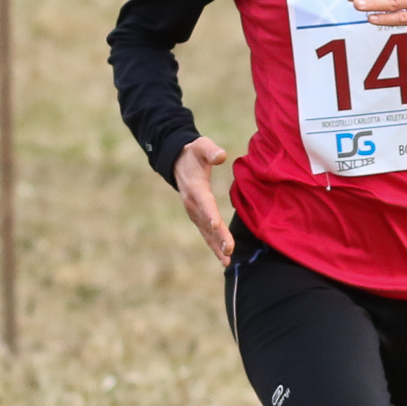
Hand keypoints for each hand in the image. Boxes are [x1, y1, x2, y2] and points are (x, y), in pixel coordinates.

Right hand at [172, 137, 231, 263]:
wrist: (177, 162)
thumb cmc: (194, 153)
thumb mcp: (201, 146)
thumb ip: (211, 151)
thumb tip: (221, 155)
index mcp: (196, 188)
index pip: (204, 202)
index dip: (210, 213)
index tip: (216, 224)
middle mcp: (193, 204)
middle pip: (207, 222)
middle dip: (218, 236)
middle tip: (229, 250)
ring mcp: (194, 212)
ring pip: (206, 232)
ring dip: (216, 246)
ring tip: (227, 260)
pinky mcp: (197, 217)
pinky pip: (206, 233)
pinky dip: (214, 246)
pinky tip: (224, 258)